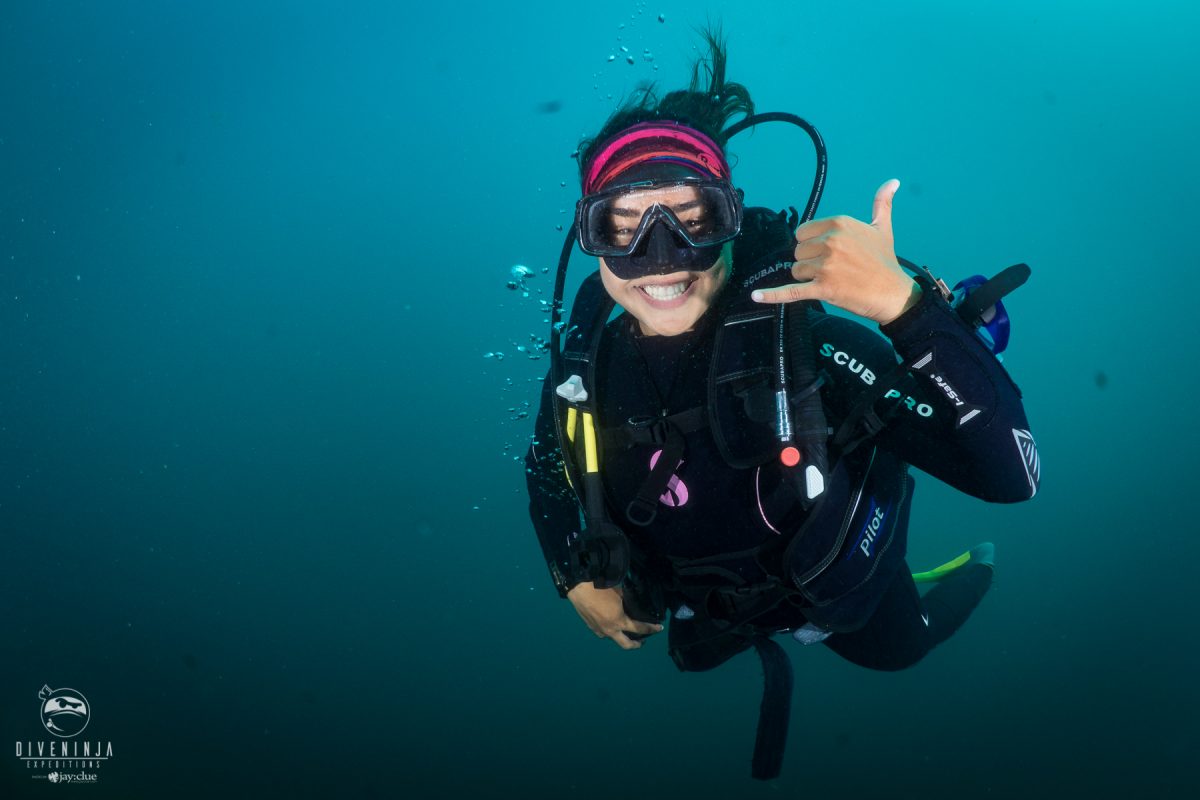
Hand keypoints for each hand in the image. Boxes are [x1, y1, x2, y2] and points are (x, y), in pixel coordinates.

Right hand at [567, 582, 663, 650]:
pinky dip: (611, 630)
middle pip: (627, 645)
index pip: (640, 629)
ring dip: (622, 636)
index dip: (651, 629)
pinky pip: (604, 633)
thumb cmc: (601, 588)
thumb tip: (634, 605)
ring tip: (626, 630)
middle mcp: (610, 631)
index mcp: (619, 621)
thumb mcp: (620, 594)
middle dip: (637, 645)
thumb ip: (628, 602)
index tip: (659, 628)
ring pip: (614, 639)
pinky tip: (611, 623)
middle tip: (643, 641)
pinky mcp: (591, 628)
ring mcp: (599, 631)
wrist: (579, 588)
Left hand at [751, 179, 920, 324]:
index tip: (829, 253)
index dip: (811, 245)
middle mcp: (831, 241)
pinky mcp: (823, 288)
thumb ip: (882, 203)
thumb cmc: (885, 261)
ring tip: (832, 280)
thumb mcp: (882, 228)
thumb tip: (893, 181)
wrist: (893, 293)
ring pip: (796, 270)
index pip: (802, 233)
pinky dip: (772, 295)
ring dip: (809, 278)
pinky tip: (755, 296)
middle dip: (810, 262)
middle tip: (834, 269)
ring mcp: (826, 265)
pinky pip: (791, 291)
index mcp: (839, 224)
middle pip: (798, 252)